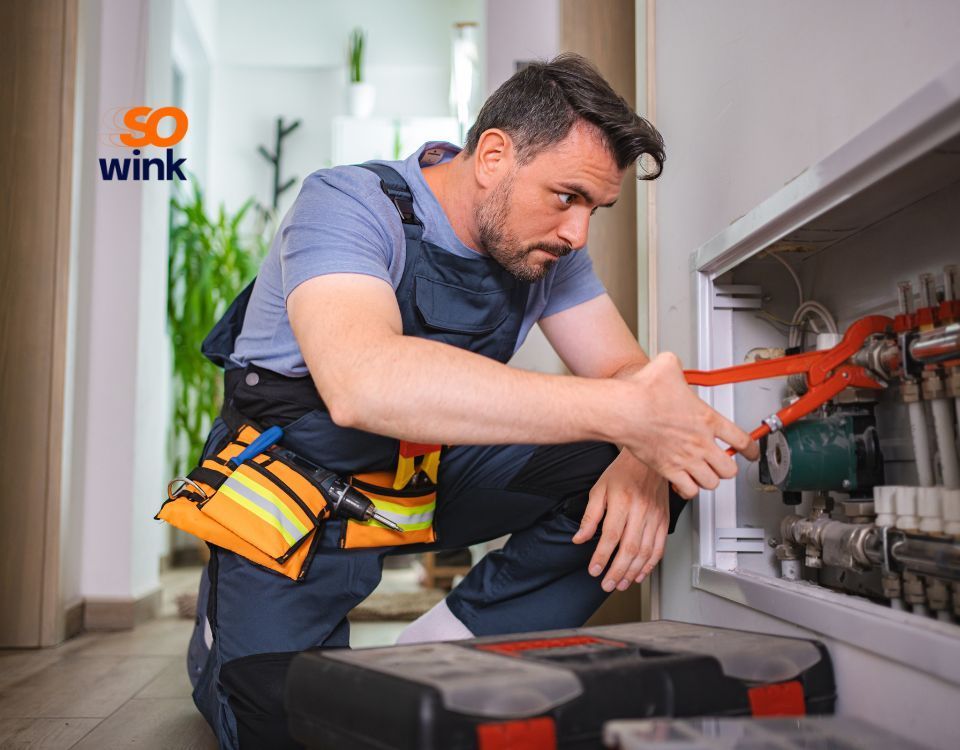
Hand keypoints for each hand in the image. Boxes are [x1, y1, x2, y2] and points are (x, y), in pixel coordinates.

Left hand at [572, 450, 668, 591]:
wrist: (647, 460)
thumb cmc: (623, 472)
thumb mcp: (599, 489)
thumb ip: (590, 516)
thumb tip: (580, 538)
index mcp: (622, 502)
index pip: (611, 536)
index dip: (602, 557)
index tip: (594, 570)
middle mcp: (641, 511)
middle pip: (630, 548)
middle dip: (617, 571)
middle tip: (607, 584)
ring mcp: (655, 517)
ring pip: (646, 552)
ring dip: (633, 572)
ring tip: (621, 583)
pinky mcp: (664, 520)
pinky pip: (660, 547)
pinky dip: (651, 564)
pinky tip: (640, 573)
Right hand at [619, 352, 758, 498]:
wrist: (625, 411)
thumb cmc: (643, 392)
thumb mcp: (666, 365)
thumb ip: (675, 365)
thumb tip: (670, 362)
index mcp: (706, 419)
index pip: (741, 440)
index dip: (752, 449)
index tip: (751, 452)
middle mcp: (700, 443)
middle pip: (729, 468)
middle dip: (728, 467)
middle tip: (723, 462)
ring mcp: (686, 459)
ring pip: (712, 483)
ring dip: (709, 479)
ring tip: (705, 474)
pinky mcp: (668, 470)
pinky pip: (689, 491)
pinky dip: (688, 490)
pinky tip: (684, 483)